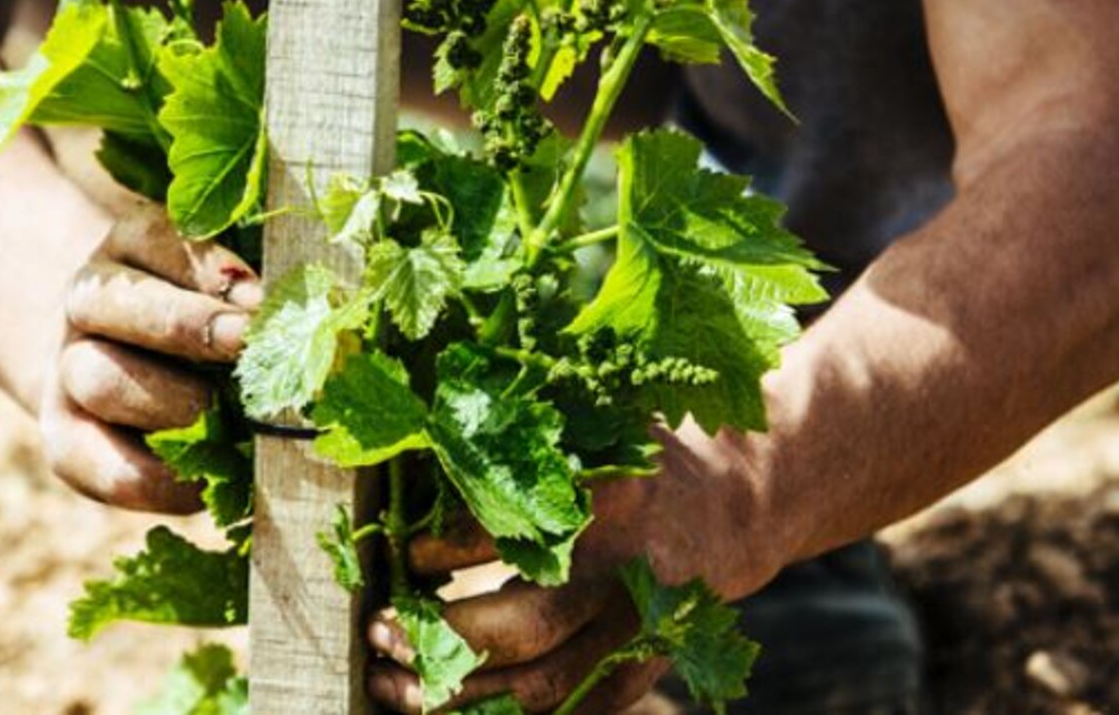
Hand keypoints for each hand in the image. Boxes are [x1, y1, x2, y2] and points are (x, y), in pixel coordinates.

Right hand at [39, 201, 260, 511]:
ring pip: (100, 380)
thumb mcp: (228, 278)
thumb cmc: (212, 308)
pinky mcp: (67, 441)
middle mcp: (87, 302)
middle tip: (245, 346)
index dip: (207, 270)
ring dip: (172, 403)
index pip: (154, 238)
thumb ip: (252, 290)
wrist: (131, 356)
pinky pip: (100, 466)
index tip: (260, 299)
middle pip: (111, 304)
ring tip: (232, 419)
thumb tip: (297, 319)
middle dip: (184, 327)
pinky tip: (209, 480)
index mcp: (130, 243)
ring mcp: (68, 371)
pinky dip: (158, 480)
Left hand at [367, 424, 783, 712]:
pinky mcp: (644, 668)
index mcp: (608, 496)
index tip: (401, 552)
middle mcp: (626, 569)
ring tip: (392, 685)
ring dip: (455, 697)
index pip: (512, 531)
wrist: (739, 500)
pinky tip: (452, 706)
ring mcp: (639, 630)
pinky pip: (569, 711)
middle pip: (525, 626)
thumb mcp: (595, 432)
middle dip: (440, 638)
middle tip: (380, 629)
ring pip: (540, 687)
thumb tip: (420, 473)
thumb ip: (525, 451)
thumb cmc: (642, 456)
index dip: (444, 548)